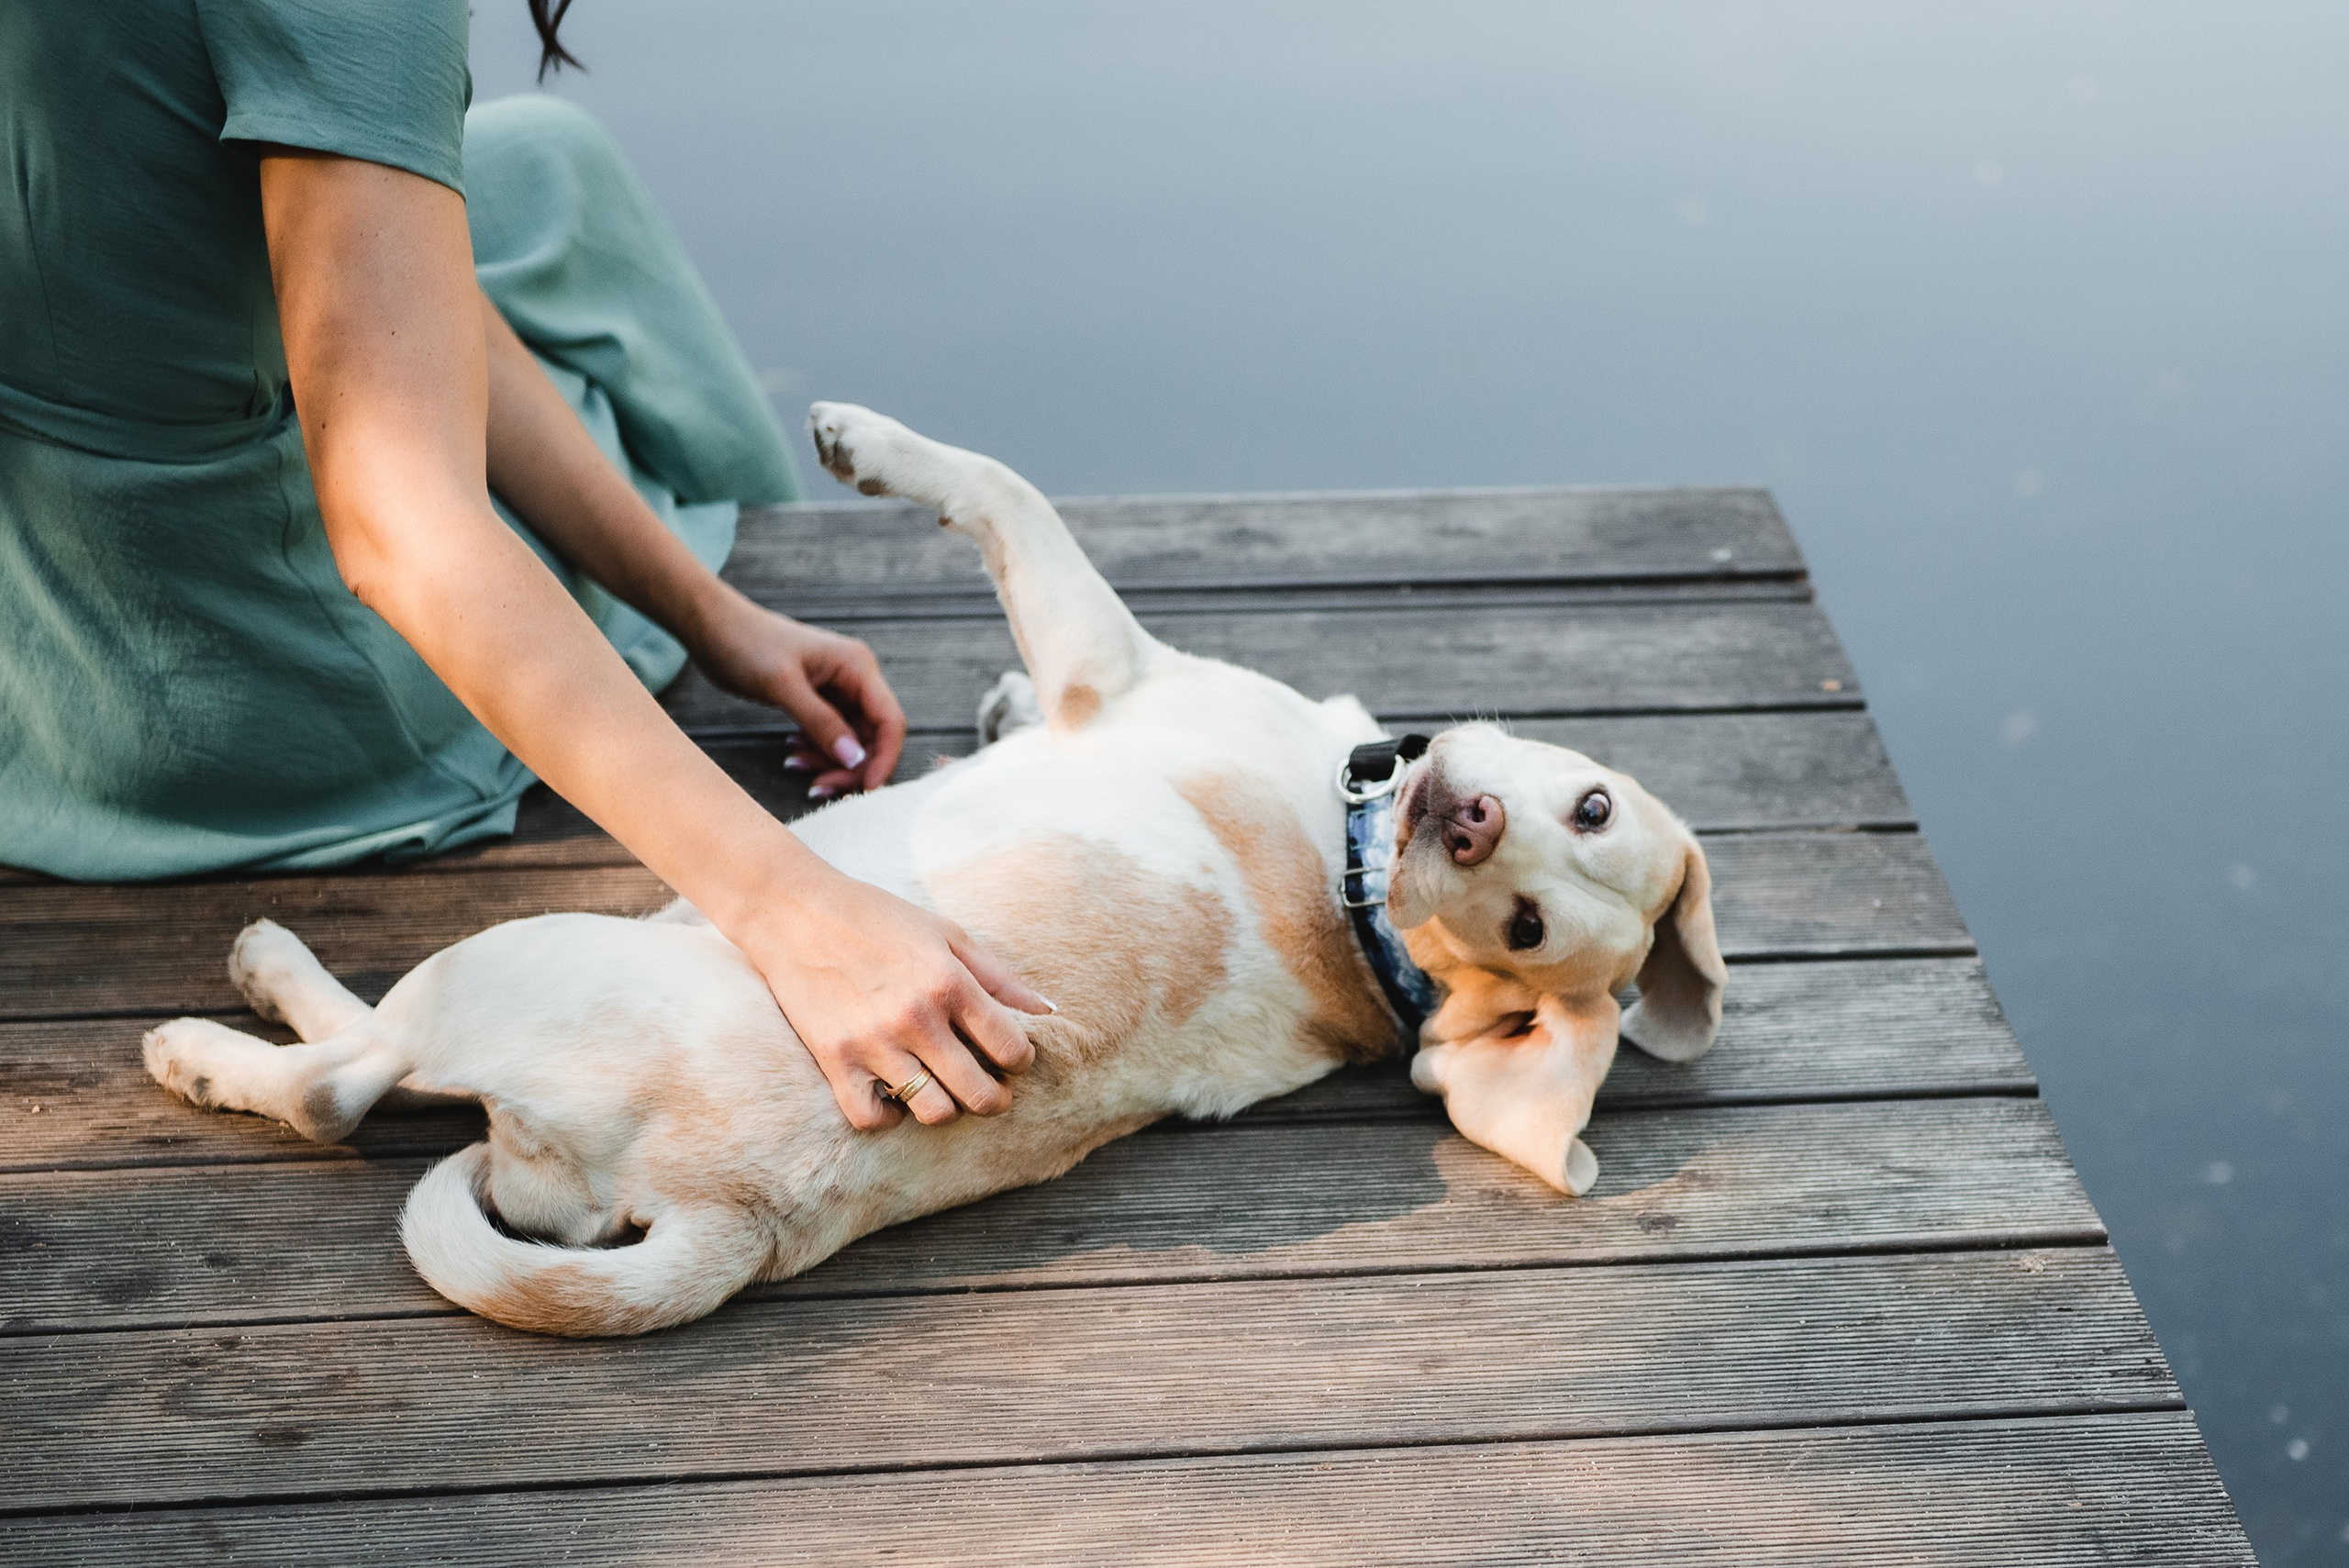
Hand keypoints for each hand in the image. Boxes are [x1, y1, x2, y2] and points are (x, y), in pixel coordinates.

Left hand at [690, 593, 905, 795]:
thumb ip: (820, 722)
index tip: (866, 790)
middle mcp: (855, 677)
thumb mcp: (782, 685)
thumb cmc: (746, 643)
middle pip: (873, 736)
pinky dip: (815, 750)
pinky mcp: (819, 699)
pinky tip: (792, 753)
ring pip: (851, 741)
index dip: (884, 758)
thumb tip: (854, 759)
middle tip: (820, 788)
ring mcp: (838, 688)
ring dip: (829, 762)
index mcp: (857, 666)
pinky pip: (830, 735)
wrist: (713, 625)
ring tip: (795, 765)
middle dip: (851, 767)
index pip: (889, 721)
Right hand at [743, 866, 1054, 1129]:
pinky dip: (889, 1118)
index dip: (1021, 1060)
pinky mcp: (834, 1059)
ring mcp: (873, 1042)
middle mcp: (915, 1017)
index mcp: (948, 982)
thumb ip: (999, 975)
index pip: (1010, 1047)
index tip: (1012, 1057)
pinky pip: (870, 1117)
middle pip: (979, 1093)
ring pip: (932, 1112)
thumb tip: (1047, 1011)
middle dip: (996, 1099)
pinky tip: (896, 1096)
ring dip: (947, 1109)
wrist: (795, 911)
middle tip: (993, 1091)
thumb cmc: (878, 917)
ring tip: (945, 1092)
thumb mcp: (946, 933)